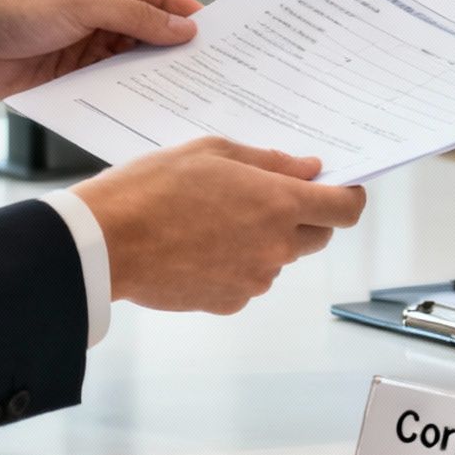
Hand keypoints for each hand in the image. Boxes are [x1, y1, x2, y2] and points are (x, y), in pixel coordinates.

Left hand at [0, 0, 201, 110]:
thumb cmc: (15, 9)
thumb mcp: (83, 6)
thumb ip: (136, 19)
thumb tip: (184, 29)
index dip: (188, 15)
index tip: (220, 35)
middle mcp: (101, 11)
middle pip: (151, 32)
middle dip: (178, 49)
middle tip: (213, 70)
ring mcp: (89, 44)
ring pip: (136, 60)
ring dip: (157, 74)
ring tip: (192, 92)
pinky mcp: (77, 75)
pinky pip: (114, 83)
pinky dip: (132, 92)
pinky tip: (154, 105)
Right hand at [71, 138, 368, 313]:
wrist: (106, 242)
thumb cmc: (152, 189)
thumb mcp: (212, 152)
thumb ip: (268, 163)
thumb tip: (306, 169)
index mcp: (278, 204)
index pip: (345, 208)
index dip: (348, 196)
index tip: (340, 187)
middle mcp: (275, 246)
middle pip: (319, 236)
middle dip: (306, 216)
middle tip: (268, 196)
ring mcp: (254, 279)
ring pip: (280, 258)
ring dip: (266, 239)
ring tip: (218, 219)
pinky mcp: (229, 302)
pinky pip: (249, 280)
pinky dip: (237, 264)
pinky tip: (201, 245)